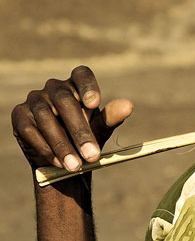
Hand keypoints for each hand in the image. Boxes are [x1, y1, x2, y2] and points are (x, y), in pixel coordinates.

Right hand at [11, 65, 132, 173]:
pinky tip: (59, 163)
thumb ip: (111, 117)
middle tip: (92, 155)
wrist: (64, 159)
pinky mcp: (20, 116)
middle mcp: (54, 88)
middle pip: (65, 101)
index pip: (82, 74)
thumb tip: (129, 105)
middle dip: (80, 130)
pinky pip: (30, 131)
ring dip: (62, 144)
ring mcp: (35, 100)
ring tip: (76, 166)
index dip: (88, 86)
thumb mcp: (100, 129)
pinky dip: (46, 148)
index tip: (95, 104)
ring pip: (46, 118)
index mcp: (77, 85)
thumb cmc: (86, 138)